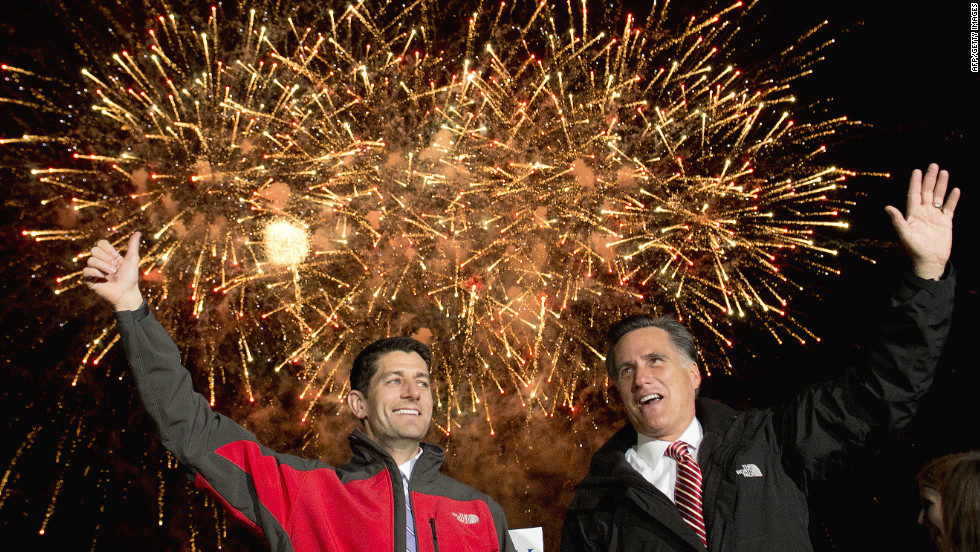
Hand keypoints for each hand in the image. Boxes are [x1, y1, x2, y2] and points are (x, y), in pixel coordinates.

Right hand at [83, 232, 143, 310]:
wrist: (127, 292)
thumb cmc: (130, 277)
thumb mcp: (133, 259)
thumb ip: (133, 245)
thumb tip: (138, 232)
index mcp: (108, 255)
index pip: (100, 243)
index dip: (108, 248)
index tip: (117, 256)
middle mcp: (100, 261)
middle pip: (94, 250)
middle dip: (107, 258)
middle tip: (115, 267)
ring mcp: (94, 270)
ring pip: (90, 260)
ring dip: (104, 266)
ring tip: (112, 273)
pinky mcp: (89, 279)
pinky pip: (86, 270)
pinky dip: (96, 273)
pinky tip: (104, 277)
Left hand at [884, 164, 959, 279]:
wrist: (930, 261)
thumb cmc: (915, 250)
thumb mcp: (904, 234)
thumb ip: (897, 220)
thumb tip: (887, 207)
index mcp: (913, 214)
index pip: (914, 194)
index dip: (916, 182)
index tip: (917, 170)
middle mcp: (924, 213)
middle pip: (927, 192)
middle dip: (930, 178)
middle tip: (933, 165)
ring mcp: (935, 216)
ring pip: (938, 196)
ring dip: (941, 185)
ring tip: (944, 172)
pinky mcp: (945, 222)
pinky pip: (949, 207)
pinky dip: (952, 199)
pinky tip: (955, 190)